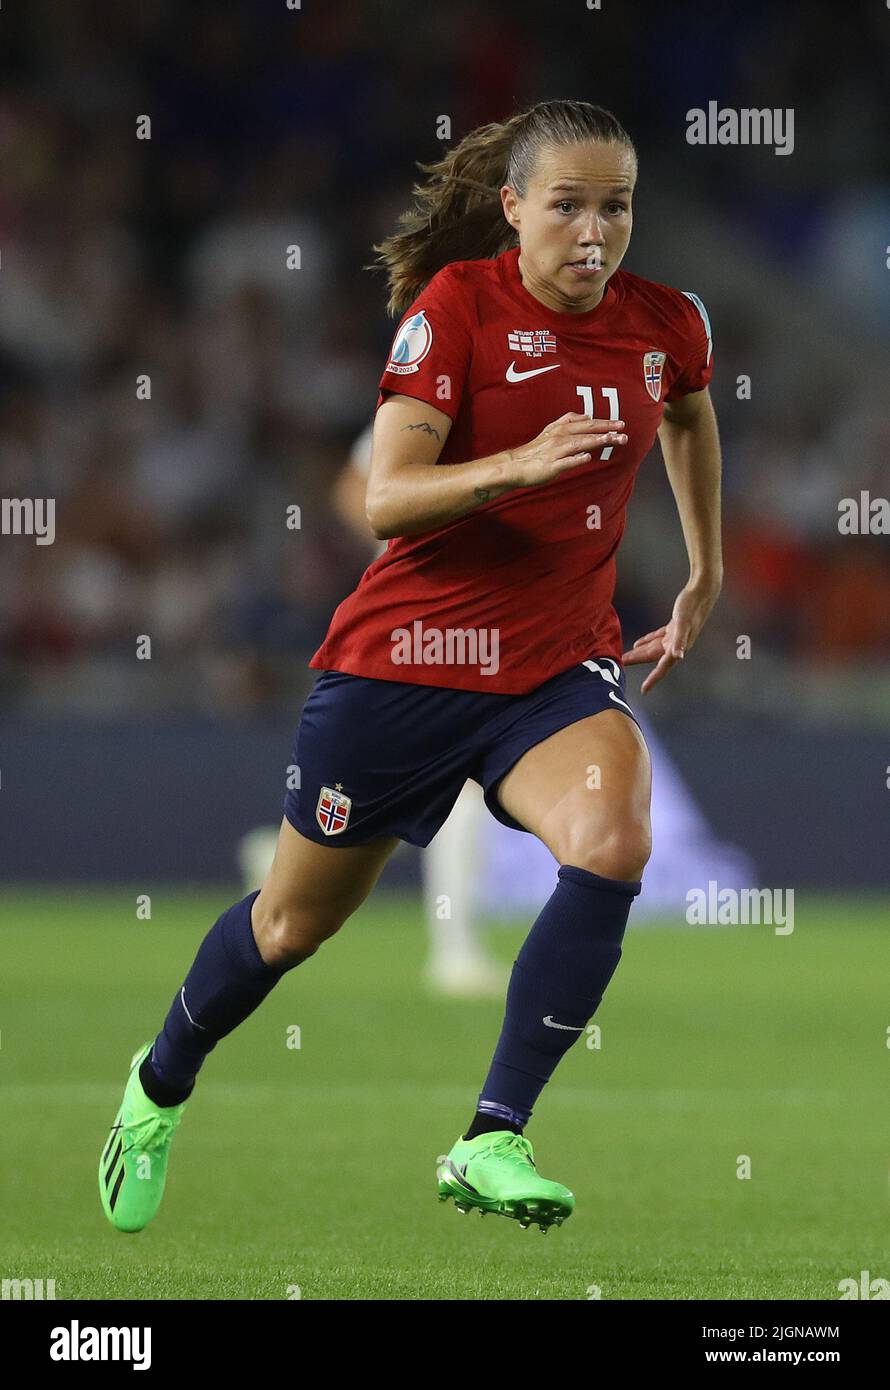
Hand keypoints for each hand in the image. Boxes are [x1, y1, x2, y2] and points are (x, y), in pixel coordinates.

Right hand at [505, 412, 627, 489]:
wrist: (515, 465)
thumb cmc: (536, 450)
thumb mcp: (552, 430)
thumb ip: (569, 421)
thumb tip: (587, 416)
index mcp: (561, 429)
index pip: (587, 424)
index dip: (604, 423)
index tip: (621, 424)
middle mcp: (559, 437)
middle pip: (586, 432)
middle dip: (606, 430)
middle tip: (623, 431)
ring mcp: (555, 452)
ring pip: (578, 444)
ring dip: (596, 441)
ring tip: (611, 440)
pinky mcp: (550, 466)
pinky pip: (564, 462)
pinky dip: (575, 459)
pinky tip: (587, 457)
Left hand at [622, 579, 720, 693]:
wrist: (702, 591)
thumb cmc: (692, 606)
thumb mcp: (683, 623)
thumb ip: (680, 640)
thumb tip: (679, 656)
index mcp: (677, 647)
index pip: (662, 667)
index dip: (653, 679)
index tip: (644, 690)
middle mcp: (676, 645)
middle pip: (652, 657)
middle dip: (637, 661)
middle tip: (620, 665)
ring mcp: (675, 636)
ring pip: (653, 648)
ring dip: (639, 652)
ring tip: (625, 657)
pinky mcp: (674, 626)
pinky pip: (657, 637)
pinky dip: (647, 641)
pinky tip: (638, 643)